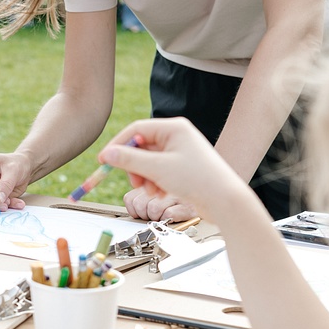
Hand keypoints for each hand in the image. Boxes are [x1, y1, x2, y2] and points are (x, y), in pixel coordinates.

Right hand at [98, 118, 249, 219]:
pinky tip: (162, 192)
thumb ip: (129, 160)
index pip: (136, 130)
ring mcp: (181, 151)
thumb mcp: (158, 169)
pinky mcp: (183, 167)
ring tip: (153, 190)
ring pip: (149, 161)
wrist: (225, 200)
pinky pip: (159, 170)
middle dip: (134, 166)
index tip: (103, 160)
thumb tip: (108, 154)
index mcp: (173, 127)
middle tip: (134, 182)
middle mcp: (177, 136)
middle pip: (141, 146)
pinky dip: (155, 181)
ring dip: (144, 177)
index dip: (117, 145)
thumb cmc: (197, 179)